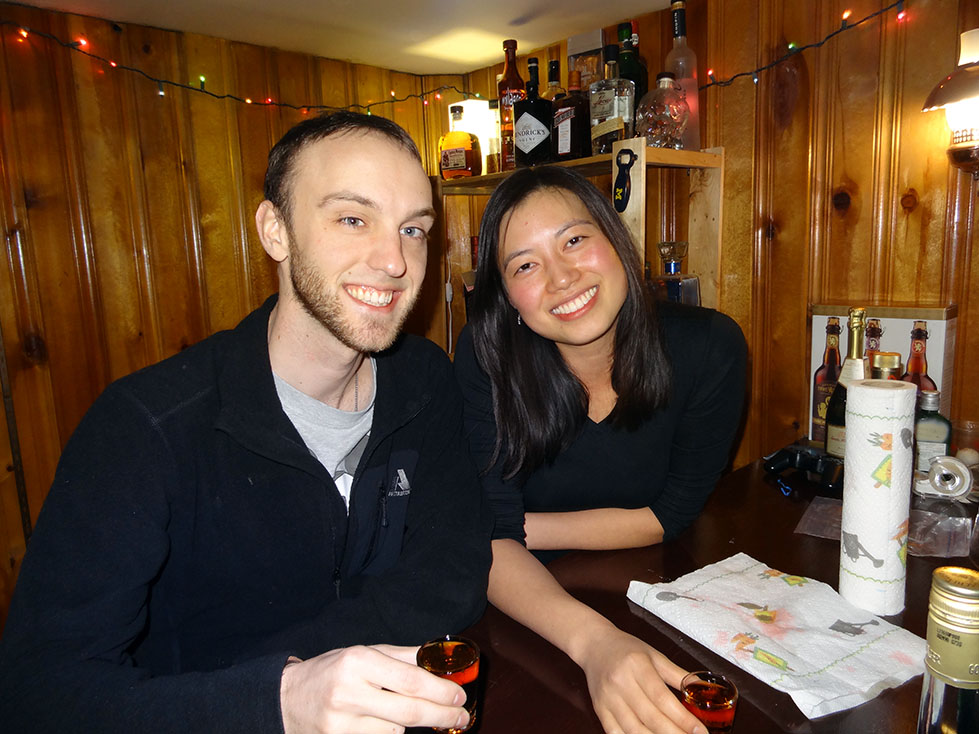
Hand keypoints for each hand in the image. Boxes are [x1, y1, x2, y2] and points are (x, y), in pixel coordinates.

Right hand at [280, 644, 469, 733]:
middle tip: (462, 717)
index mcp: (359, 660)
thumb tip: (438, 659)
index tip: (460, 696)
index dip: (441, 691)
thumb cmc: (332, 671)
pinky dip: (387, 732)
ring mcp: (342, 722)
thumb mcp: (364, 653)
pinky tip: (375, 721)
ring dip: (406, 722)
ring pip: (396, 729)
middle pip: (410, 710)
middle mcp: (350, 691)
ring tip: (391, 709)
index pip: (411, 680)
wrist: (287, 699)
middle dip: (442, 715)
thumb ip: (402, 656)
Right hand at [578, 628, 706, 733]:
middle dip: (675, 733)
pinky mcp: (599, 709)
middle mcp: (621, 682)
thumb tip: (702, 689)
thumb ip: (678, 674)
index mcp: (637, 665)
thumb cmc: (626, 648)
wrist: (594, 645)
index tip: (700, 731)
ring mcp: (608, 698)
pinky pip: (616, 733)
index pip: (663, 698)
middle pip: (651, 717)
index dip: (683, 718)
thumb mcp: (655, 655)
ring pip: (634, 729)